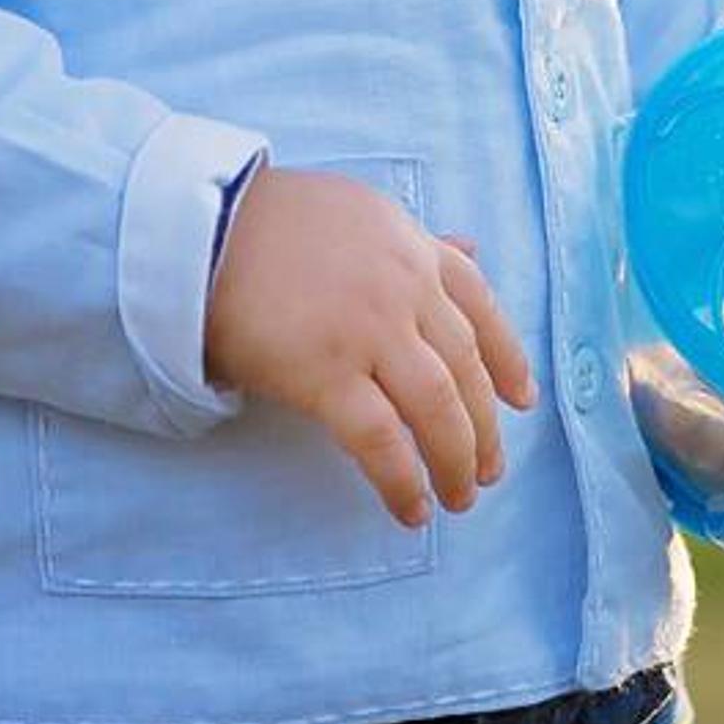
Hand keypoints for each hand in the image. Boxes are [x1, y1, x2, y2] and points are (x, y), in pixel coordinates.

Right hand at [202, 167, 538, 528]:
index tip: (522, 400)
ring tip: (460, 496)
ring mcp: (369, 331)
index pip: (481, 306)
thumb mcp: (360, 214)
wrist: (201, 229)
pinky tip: (412, 509)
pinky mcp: (325, 374)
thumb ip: (415, 241)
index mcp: (413, 247)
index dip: (508, 357)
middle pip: (463, 367)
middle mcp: (404, 287)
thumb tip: (470, 248)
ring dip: (456, 459)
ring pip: (437, 407)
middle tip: (491, 468)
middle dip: (484, 425)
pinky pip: (381, 440)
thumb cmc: (271, 223)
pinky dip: (403, 479)